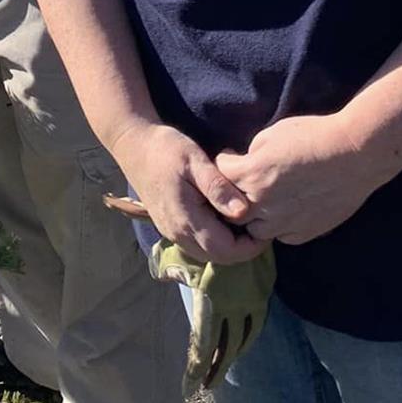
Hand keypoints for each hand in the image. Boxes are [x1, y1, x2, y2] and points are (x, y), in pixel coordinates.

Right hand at [109, 121, 263, 264]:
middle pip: (219, 257)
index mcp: (186, 220)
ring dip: (230, 245)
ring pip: (208, 253)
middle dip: (243, 249)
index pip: (226, 250)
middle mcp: (178, 233)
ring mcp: (172, 232)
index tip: (267, 228)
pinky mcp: (170, 226)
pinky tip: (225, 218)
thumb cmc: (166, 149)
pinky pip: (198, 243)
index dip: (250, 247)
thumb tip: (243, 212)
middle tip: (262, 225)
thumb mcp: (194, 160)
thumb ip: (217, 187)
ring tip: (246, 222)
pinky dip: (216, 239)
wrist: (134, 145)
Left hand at [149, 239, 276, 392]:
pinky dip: (249, 337)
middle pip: (226, 347)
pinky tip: (242, 345)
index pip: (204, 342)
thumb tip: (163, 277)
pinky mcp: (262, 290)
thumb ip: (169, 266)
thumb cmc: (202, 229)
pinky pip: (257, 321)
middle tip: (206, 387)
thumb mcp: (180, 248)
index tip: (190, 388)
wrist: (239, 214)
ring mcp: (251, 298)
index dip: (197, 367)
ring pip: (244, 338)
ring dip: (232, 357)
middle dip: (215, 369)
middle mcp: (234, 303)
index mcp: (212, 297)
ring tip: (221, 373)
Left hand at [215, 113, 381, 245]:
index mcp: (252, 175)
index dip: (225, 162)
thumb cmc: (314, 136)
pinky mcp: (304, 234)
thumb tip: (246, 163)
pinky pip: (281, 235)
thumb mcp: (273, 133)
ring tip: (265, 200)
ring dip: (255, 216)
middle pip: (232, 209)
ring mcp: (284, 223)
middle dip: (234, 195)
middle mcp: (263, 204)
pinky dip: (279, 225)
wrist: (355, 156)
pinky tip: (287, 209)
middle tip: (244, 183)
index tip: (232, 158)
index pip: (220, 174)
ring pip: (255, 229)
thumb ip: (252, 153)